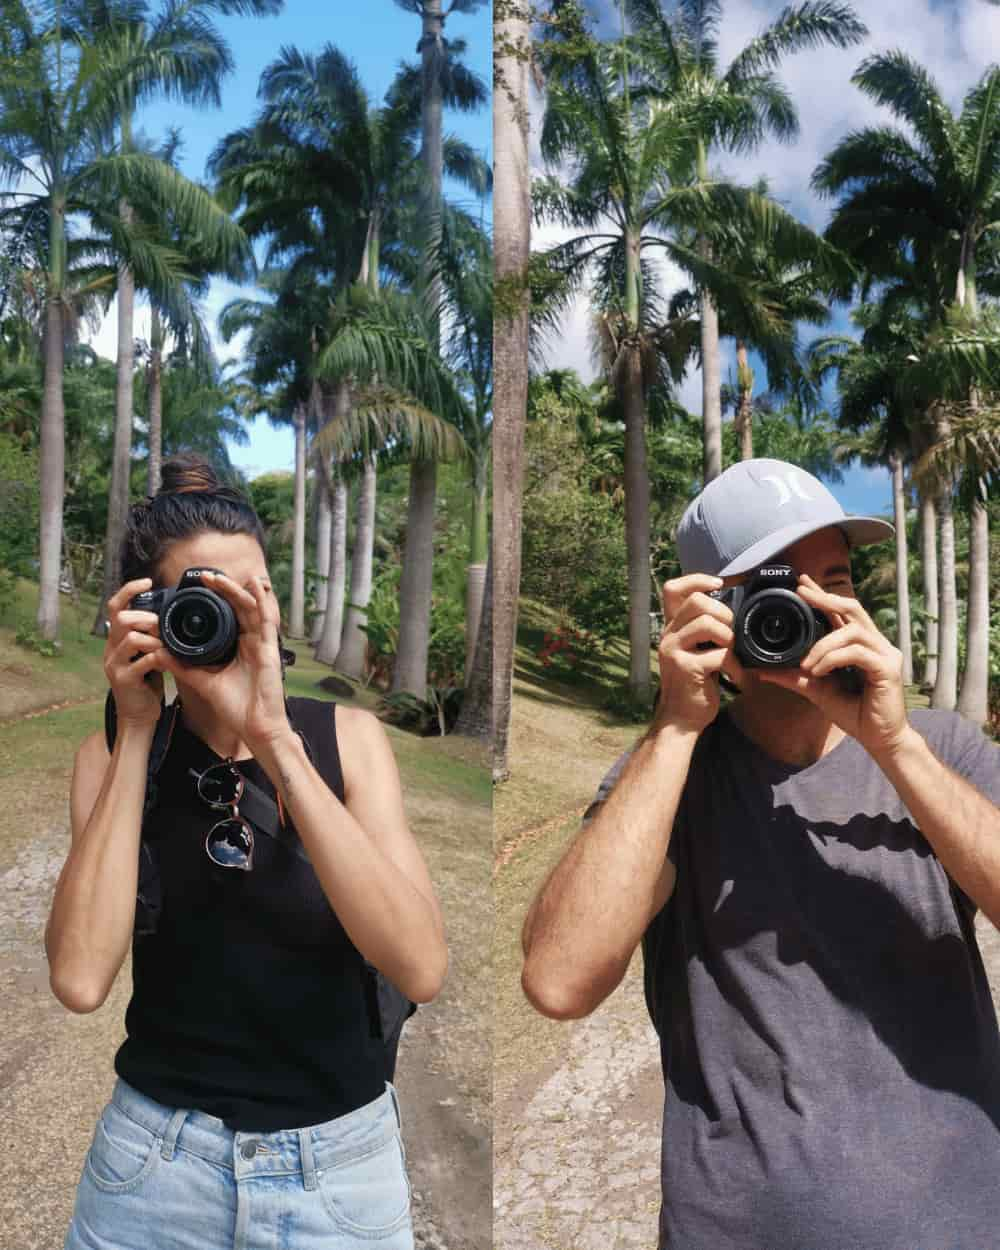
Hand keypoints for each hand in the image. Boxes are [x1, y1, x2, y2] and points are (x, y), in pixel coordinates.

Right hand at [103, 578, 169, 729]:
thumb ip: (152, 635)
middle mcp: (111, 649)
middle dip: (146, 618)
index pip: (115, 606)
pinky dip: (159, 657)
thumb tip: (168, 613)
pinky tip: (168, 661)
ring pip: (131, 638)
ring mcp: (114, 664)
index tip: (148, 582)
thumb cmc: (147, 682)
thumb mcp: (147, 653)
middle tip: (163, 627)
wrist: (138, 716)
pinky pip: (142, 662)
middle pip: (121, 618)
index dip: (129, 590)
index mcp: (116, 639)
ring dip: (154, 638)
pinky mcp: (124, 680)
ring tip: (166, 646)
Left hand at [159, 572, 290, 748]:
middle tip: (205, 577)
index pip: (226, 618)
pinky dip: (262, 601)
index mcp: (236, 648)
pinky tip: (255, 585)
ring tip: (220, 577)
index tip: (197, 589)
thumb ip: (184, 666)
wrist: (255, 726)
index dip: (215, 602)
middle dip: (223, 591)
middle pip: (237, 609)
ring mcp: (261, 644)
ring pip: (250, 609)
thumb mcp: (204, 682)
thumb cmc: (236, 707)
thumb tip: (159, 652)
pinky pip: (267, 620)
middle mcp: (250, 642)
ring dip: (237, 591)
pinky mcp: (270, 648)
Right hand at [656, 574, 745, 734]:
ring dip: (730, 638)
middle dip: (724, 612)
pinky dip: (735, 666)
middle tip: (732, 634)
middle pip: (697, 601)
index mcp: (672, 628)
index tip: (719, 585)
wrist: (681, 719)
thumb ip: (703, 631)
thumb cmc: (694, 684)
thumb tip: (732, 609)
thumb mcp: (694, 651)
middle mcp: (669, 635)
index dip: (697, 580)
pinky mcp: (686, 668)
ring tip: (733, 655)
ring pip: (709, 623)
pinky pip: (720, 654)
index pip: (673, 588)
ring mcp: (674, 651)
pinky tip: (735, 677)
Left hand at [757, 574, 908, 757]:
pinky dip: (833, 658)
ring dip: (823, 645)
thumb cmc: (854, 713)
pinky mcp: (888, 668)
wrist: (879, 740)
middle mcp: (876, 644)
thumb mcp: (817, 690)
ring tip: (807, 664)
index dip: (823, 595)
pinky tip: (819, 672)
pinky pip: (857, 653)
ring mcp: (885, 654)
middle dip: (825, 598)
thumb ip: (795, 677)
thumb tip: (763, 670)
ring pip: (851, 631)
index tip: (801, 583)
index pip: (842, 612)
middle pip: (852, 609)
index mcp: (862, 645)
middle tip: (801, 593)